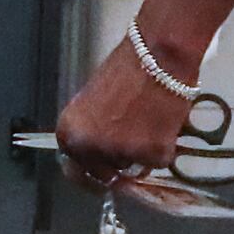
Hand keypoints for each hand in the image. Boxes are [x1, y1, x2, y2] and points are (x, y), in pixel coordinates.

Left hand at [54, 38, 193, 187]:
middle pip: (107, 173)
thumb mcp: (91, 104)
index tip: (105, 179)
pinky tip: (163, 121)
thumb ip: (90, 132)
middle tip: (136, 141)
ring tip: (149, 120)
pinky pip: (159, 161)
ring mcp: (121, 154)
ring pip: (135, 166)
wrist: (156, 55)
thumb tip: (99, 157)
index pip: (75, 172)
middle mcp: (89, 149)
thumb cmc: (124, 71)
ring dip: (143, 153)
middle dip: (121, 163)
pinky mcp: (152, 155)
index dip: (93, 175)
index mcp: (68, 135)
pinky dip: (165, 147)